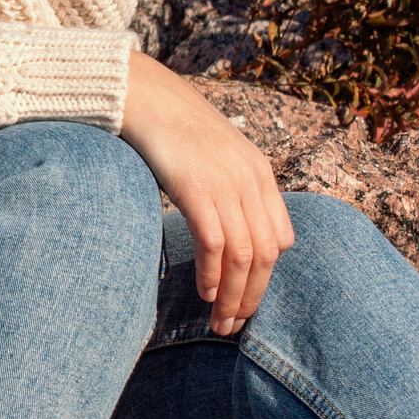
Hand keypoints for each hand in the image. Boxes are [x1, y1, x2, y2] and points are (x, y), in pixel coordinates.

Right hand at [117, 51, 293, 333]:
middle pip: (265, 254)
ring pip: (243, 255)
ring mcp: (225, 183)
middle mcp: (250, 179)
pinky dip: (213, 272)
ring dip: (233, 295)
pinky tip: (204, 291)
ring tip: (219, 321)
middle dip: (252, 297)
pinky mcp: (196, 186)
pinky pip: (215, 241)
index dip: (265, 276)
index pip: (279, 239)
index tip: (243, 299)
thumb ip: (225, 186)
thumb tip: (219, 229)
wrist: (140, 93)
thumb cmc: (166, 126)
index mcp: (259, 173)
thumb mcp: (210, 154)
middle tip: (232, 325)